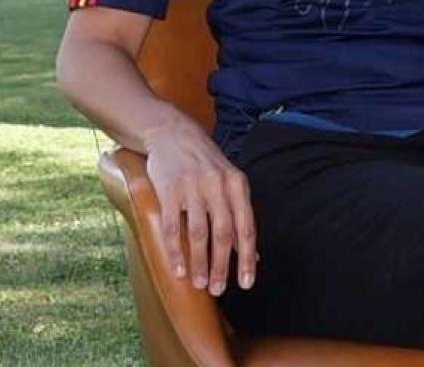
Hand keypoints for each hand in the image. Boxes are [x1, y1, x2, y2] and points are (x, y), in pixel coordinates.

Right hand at [142, 115, 256, 295]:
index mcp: (238, 185)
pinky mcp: (169, 190)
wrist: (173, 134)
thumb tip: (254, 254)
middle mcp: (219, 186)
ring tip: (201, 284)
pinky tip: (178, 269)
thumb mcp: (229, 184)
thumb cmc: (205, 165)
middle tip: (219, 290)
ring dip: (201, 263)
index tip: (247, 283)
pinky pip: (174, 226)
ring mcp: (193, 188)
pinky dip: (176, 251)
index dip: (248, 257)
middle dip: (223, 266)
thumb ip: (239, 216)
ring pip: (199, 234)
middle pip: (224, 234)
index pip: (247, 227)